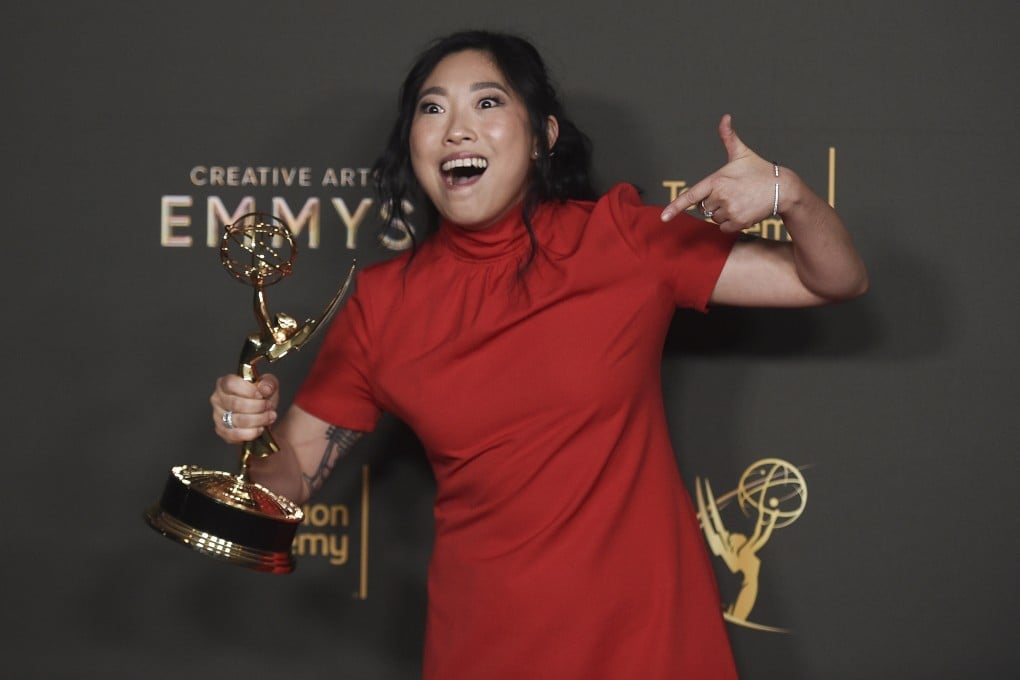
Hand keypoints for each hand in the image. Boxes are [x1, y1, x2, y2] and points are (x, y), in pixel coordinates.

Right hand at [210, 374, 278, 443]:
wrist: (261, 414)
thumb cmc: (260, 397)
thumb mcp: (268, 385)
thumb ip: (268, 383)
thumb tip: (265, 389)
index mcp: (224, 383)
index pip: (230, 384)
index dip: (248, 390)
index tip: (261, 395)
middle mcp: (217, 399)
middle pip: (235, 404)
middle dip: (258, 406)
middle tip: (269, 406)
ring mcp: (217, 416)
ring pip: (237, 420)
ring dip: (258, 419)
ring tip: (270, 416)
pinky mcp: (221, 431)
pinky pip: (235, 435)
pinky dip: (251, 433)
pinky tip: (261, 428)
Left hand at [660, 114, 780, 232]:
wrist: (782, 188)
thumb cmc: (759, 170)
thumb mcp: (742, 153)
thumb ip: (729, 137)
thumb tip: (725, 117)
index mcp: (717, 180)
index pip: (691, 195)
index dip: (675, 207)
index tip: (664, 217)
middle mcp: (721, 196)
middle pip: (704, 207)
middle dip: (715, 203)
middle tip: (733, 193)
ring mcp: (730, 210)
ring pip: (714, 218)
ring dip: (723, 213)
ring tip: (740, 200)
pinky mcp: (739, 222)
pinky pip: (724, 228)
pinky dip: (731, 223)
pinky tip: (743, 211)